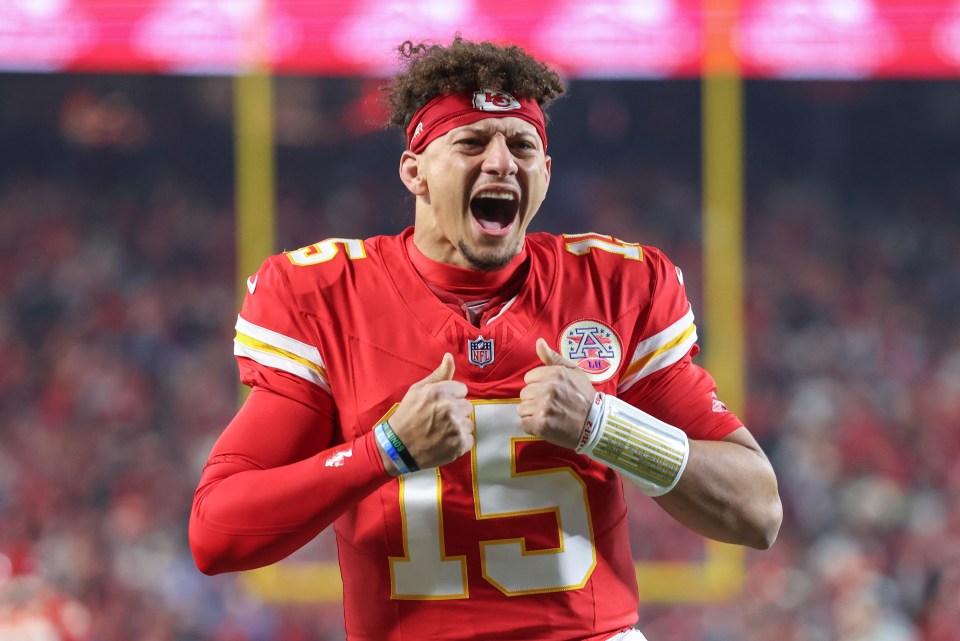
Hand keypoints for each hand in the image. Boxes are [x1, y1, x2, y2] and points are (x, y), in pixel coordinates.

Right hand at [385, 353, 474, 472]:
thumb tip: (450, 357)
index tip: (440, 405)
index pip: (462, 390)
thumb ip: (438, 375)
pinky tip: (446, 441)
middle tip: (440, 419)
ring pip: (469, 423)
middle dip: (456, 411)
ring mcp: (456, 427)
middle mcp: (450, 408)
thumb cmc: (407, 416)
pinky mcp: (459, 444)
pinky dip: (459, 442)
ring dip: (459, 427)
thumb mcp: (417, 390)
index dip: (452, 397)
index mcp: (440, 392)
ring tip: (442, 431)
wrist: (398, 447)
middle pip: (467, 406)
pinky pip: (469, 439)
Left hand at [517, 338, 596, 448]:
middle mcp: (548, 388)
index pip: (528, 378)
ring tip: (548, 415)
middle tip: (550, 405)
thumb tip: (539, 342)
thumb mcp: (573, 371)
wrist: (596, 424)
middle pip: (524, 393)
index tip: (550, 392)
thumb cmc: (584, 397)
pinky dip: (532, 426)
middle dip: (534, 400)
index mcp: (555, 373)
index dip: (538, 386)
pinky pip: (523, 423)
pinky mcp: (541, 424)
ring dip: (532, 413)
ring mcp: (544, 407)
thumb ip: (553, 357)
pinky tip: (545, 425)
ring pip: (522, 408)